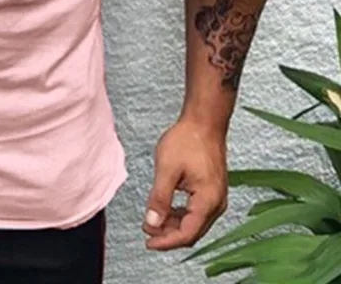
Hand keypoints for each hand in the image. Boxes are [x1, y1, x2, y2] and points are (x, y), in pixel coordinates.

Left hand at [143, 117, 227, 250]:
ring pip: (195, 223)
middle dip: (169, 235)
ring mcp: (216, 198)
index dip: (166, 241)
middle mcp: (217, 204)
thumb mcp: (167, 169)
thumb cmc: (187, 140)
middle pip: (193, 232)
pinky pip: (197, 212)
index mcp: (208, 201)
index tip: (148, 242)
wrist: (204, 122)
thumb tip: (152, 224)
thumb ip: (159, 198)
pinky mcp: (212, 191)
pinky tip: (166, 210)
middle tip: (147, 232)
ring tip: (152, 221)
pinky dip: (181, 215)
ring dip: (174, 225)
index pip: (187, 234)